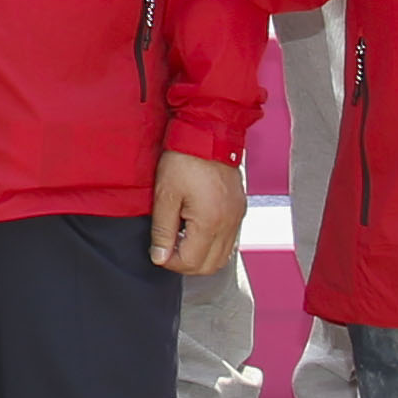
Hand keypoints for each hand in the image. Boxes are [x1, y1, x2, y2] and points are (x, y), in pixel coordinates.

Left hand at [148, 149, 245, 276]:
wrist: (208, 132)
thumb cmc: (185, 159)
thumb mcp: (165, 195)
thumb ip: (162, 230)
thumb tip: (160, 256)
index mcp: (210, 221)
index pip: (192, 262)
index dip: (171, 262)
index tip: (158, 252)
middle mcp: (229, 223)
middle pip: (211, 266)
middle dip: (187, 264)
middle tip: (168, 250)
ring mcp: (237, 216)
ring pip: (223, 256)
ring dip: (201, 256)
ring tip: (181, 240)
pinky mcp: (239, 209)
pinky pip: (229, 240)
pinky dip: (213, 244)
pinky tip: (196, 231)